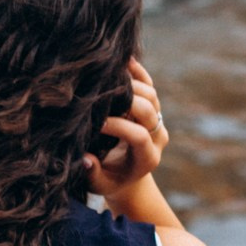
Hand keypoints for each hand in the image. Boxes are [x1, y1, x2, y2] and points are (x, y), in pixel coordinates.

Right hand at [82, 59, 167, 203]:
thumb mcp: (99, 184)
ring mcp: (158, 120)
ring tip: (107, 81)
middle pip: (149, 111)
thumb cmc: (109, 179)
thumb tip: (86, 158)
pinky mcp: (152, 106)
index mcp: (148, 158)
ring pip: (151, 95)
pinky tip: (121, 61)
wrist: (127, 174)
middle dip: (125, 102)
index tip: (98, 124)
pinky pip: (149, 84)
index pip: (140, 136)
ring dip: (130, 86)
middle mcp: (158, 137)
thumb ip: (93, 174)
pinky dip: (137, 72)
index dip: (120, 126)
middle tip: (100, 99)